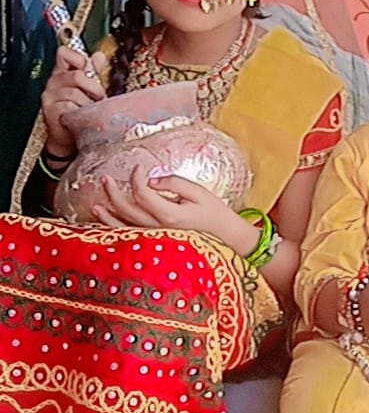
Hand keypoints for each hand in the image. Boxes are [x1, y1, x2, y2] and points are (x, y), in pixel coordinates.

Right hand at [41, 47, 106, 155]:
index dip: (79, 58)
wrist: (69, 137)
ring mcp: (49, 95)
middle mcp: (53, 81)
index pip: (64, 53)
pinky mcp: (49, 110)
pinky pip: (69, 106)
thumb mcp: (89, 88)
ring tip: (90, 111)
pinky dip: (79, 112)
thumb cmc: (80, 111)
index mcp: (62, 72)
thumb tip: (99, 55)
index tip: (88, 70)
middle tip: (99, 98)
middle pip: (76, 75)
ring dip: (88, 103)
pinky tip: (81, 117)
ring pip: (74, 93)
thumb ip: (93, 72)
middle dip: (94, 88)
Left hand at [91, 168, 239, 239]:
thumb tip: (151, 180)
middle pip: (128, 209)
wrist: (227, 239)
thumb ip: (173, 183)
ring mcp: (156, 239)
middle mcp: (159, 229)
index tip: (139, 168)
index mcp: (170, 214)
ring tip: (96, 203)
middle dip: (114, 192)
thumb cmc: (214, 213)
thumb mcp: (198, 192)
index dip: (136, 178)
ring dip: (108, 214)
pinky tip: (107, 223)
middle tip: (105, 178)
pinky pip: (130, 237)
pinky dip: (116, 230)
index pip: (142, 193)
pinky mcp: (157, 243)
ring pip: (124, 226)